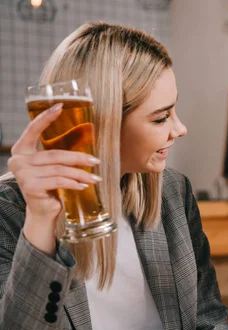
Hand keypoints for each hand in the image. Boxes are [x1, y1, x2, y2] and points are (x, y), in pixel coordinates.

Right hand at [8, 103, 100, 220]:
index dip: (46, 117)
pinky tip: (83, 185)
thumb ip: (58, 154)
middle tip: (96, 161)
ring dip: (81, 174)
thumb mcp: (52, 167)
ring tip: (95, 178)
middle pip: (54, 154)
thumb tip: (85, 134)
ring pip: (59, 169)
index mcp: (21, 150)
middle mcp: (18, 160)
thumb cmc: (50, 186)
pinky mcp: (30, 187)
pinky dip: (74, 183)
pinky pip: (59, 181)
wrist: (42, 211)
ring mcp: (22, 174)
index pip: (32, 130)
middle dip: (78, 158)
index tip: (60, 106)